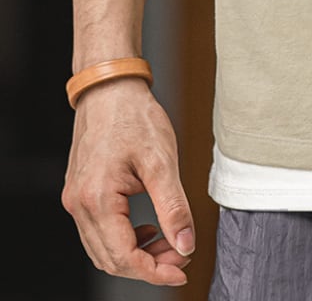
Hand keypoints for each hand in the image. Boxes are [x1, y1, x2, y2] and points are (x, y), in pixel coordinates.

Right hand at [62, 79, 194, 286]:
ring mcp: (76, 200)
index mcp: (98, 200)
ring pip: (103, 249)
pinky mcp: (81, 193)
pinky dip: (125, 238)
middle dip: (148, 265)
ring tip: (169, 242)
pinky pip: (99, 231)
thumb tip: (185, 244)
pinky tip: (149, 228)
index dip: (154, 271)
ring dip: (137, 254)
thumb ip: (174, 207)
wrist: (111, 90)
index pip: (123, 256)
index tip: (181, 270)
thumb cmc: (135, 118)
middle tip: (181, 255)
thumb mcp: (162, 161)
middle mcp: (80, 205)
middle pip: (110, 258)